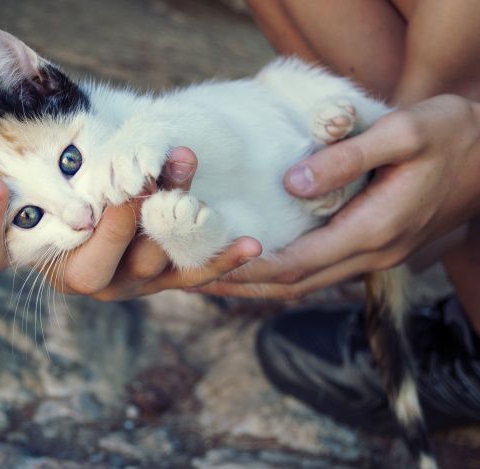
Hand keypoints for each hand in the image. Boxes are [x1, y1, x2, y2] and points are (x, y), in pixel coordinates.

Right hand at [0, 147, 261, 299]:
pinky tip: (250, 241)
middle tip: (133, 186)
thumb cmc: (79, 153)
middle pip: (85, 268)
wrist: (129, 182)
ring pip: (146, 264)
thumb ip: (22, 101)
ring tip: (186, 161)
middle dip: (113, 226)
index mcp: (30, 243)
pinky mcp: (165, 279)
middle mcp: (73, 271)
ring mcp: (122, 280)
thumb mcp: (51, 128)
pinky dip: (222, 258)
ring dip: (170, 217)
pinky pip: (193, 274)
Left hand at [195, 95, 479, 298]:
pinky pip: (320, 269)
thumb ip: (348, 158)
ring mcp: (374, 256)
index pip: (298, 263)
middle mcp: (371, 254)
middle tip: (193, 277)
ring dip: (259, 283)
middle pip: (294, 284)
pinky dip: (283, 270)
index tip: (206, 264)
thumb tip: (291, 183)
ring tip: (213, 274)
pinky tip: (258, 260)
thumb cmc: (452, 138)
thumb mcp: (404, 133)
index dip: (249, 269)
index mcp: (375, 230)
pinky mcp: (373, 247)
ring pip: (306, 282)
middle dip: (242, 284)